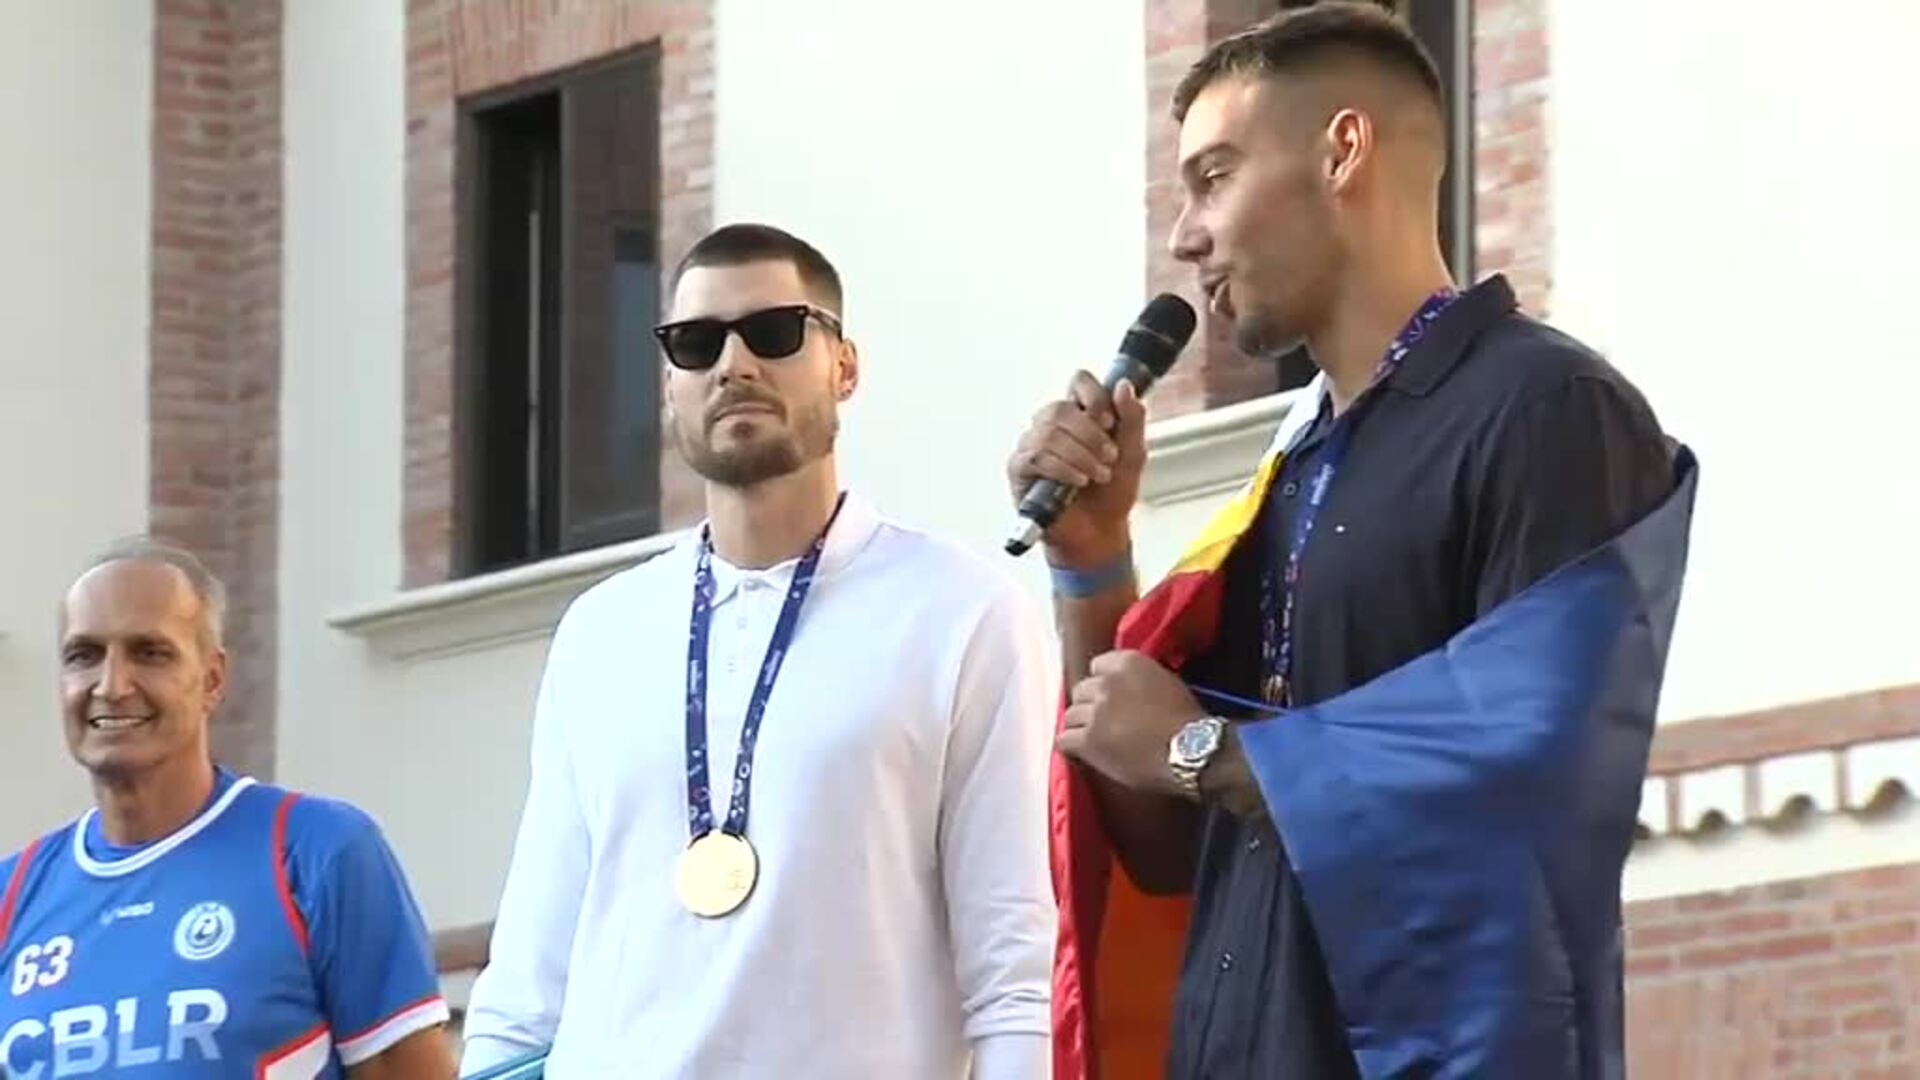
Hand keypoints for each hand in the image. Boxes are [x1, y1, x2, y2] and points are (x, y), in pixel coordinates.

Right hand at [1006, 373, 1147, 565]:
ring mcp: (1032, 445)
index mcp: (1079, 415)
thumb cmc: (1111, 494)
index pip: (1078, 382)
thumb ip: (1132, 419)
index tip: (1110, 422)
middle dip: (1091, 434)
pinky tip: (1078, 480)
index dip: (1095, 397)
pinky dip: (1061, 467)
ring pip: (1048, 431)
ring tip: (1097, 475)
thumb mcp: (1133, 454)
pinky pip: (1035, 456)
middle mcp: (1052, 426)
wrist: (1099, 533)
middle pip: (1061, 407)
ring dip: (1080, 454)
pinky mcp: (1020, 469)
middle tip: (1109, 457)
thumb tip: (1124, 386)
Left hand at [1058, 650, 1204, 795]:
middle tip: (1103, 720)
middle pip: (1081, 690)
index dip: (1103, 683)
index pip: (1097, 665)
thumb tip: (1129, 687)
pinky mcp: (1088, 741)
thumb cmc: (1188, 720)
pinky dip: (1071, 747)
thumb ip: (1141, 678)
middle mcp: (1105, 683)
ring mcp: (1094, 712)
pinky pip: (1064, 740)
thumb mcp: (1167, 683)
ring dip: (1081, 726)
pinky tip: (1082, 753)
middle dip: (1089, 705)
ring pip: (1071, 715)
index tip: (1111, 696)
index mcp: (1127, 663)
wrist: (1191, 750)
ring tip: (1095, 739)